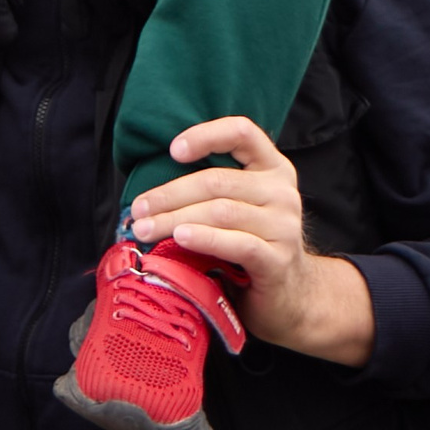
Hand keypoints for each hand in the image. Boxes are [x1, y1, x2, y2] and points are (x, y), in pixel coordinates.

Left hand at [129, 115, 374, 368]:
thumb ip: (212, 190)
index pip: (243, 133)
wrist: (291, 297)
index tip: (172, 150)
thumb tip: (151, 193)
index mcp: (273, 169)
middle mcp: (282, 192)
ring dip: (175, 219)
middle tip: (138, 209)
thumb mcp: (238, 208)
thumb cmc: (251, 247)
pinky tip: (180, 238)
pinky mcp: (278, 259)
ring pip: (220, 212)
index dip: (206, 135)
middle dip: (170, 194)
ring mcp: (284, 226)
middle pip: (217, 181)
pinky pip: (236, 243)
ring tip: (145, 229)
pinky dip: (204, 238)